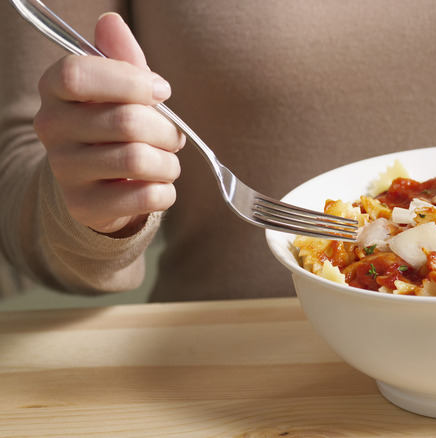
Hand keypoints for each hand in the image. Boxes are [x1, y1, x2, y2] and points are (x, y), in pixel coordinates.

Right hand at [34, 13, 183, 236]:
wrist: (99, 184)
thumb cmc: (115, 127)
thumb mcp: (120, 89)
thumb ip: (122, 57)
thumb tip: (111, 22)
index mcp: (56, 90)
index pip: (79, 74)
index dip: (131, 81)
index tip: (162, 91)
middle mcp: (51, 128)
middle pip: (126, 121)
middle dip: (166, 129)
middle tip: (172, 136)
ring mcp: (64, 169)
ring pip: (138, 159)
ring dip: (169, 162)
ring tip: (166, 161)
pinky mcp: (84, 205)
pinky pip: (145, 195)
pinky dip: (166, 190)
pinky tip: (158, 185)